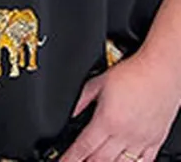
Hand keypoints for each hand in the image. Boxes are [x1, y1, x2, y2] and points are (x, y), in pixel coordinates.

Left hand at [63, 49, 180, 161]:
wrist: (162, 71)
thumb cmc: (133, 74)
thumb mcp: (98, 82)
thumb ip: (82, 99)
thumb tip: (70, 112)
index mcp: (107, 120)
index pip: (83, 146)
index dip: (70, 157)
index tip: (63, 161)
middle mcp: (125, 134)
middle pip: (100, 160)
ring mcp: (142, 139)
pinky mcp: (156, 140)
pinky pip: (145, 161)